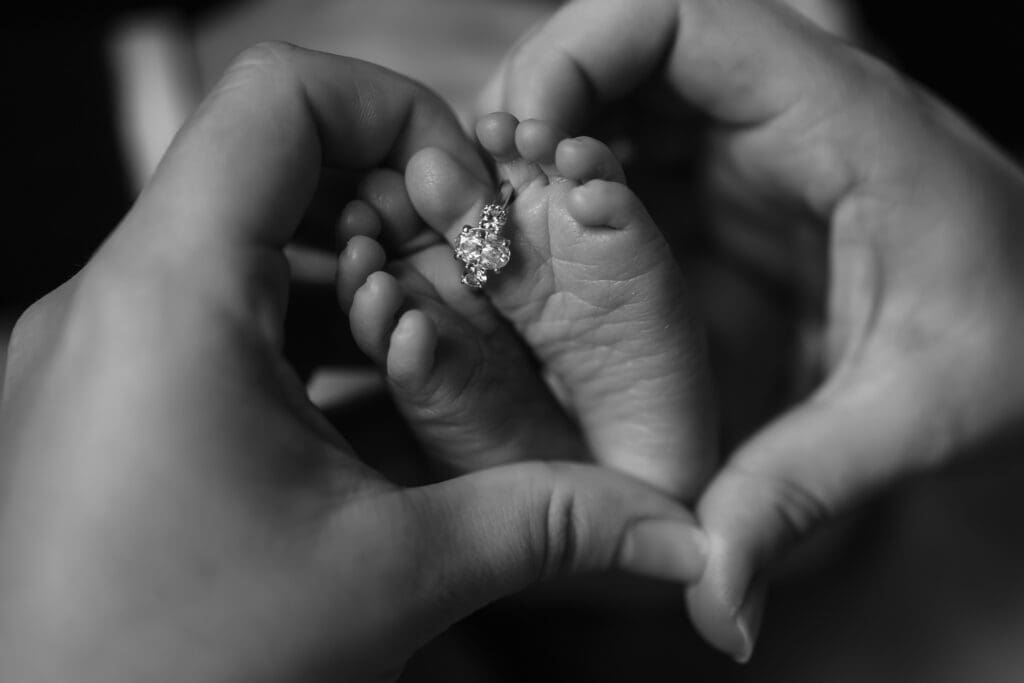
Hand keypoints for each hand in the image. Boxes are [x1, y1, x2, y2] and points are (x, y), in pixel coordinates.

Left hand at [0, 44, 706, 681]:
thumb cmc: (180, 674)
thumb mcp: (393, 580)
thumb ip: (546, 523)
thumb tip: (670, 529)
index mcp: (172, 302)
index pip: (281, 97)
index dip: (397, 113)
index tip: (459, 204)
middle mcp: (110, 306)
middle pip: (265, 164)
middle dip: (386, 209)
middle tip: (457, 286)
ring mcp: (92, 352)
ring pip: (238, 245)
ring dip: (345, 279)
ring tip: (415, 356)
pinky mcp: (94, 401)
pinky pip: (205, 316)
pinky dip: (293, 334)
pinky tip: (353, 410)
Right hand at [482, 0, 1023, 659]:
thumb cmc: (1020, 343)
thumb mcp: (921, 416)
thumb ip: (803, 494)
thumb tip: (714, 605)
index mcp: (842, 120)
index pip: (686, 14)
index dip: (582, 50)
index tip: (529, 138)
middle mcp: (787, 112)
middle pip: (625, 41)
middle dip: (537, 95)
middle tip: (485, 185)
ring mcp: (752, 146)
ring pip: (615, 90)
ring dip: (541, 137)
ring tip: (495, 214)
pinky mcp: (730, 186)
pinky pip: (628, 149)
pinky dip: (566, 179)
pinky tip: (538, 240)